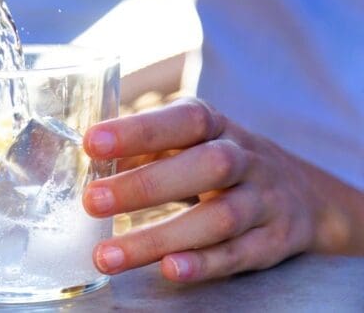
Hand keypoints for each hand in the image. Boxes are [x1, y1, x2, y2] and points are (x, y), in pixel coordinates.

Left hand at [82, 97, 360, 281]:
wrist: (305, 194)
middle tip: (91, 202)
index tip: (92, 143)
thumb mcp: (188, 144)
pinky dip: (204, 264)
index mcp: (216, 127)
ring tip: (107, 255)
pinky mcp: (273, 241)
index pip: (183, 120)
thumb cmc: (221, 161)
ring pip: (219, 218)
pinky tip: (168, 269)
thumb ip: (143, 150)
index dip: (138, 130)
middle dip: (145, 185)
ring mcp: (263, 201)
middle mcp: (245, 159)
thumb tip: (85, 162)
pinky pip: (240, 254)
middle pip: (205, 167)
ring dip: (159, 237)